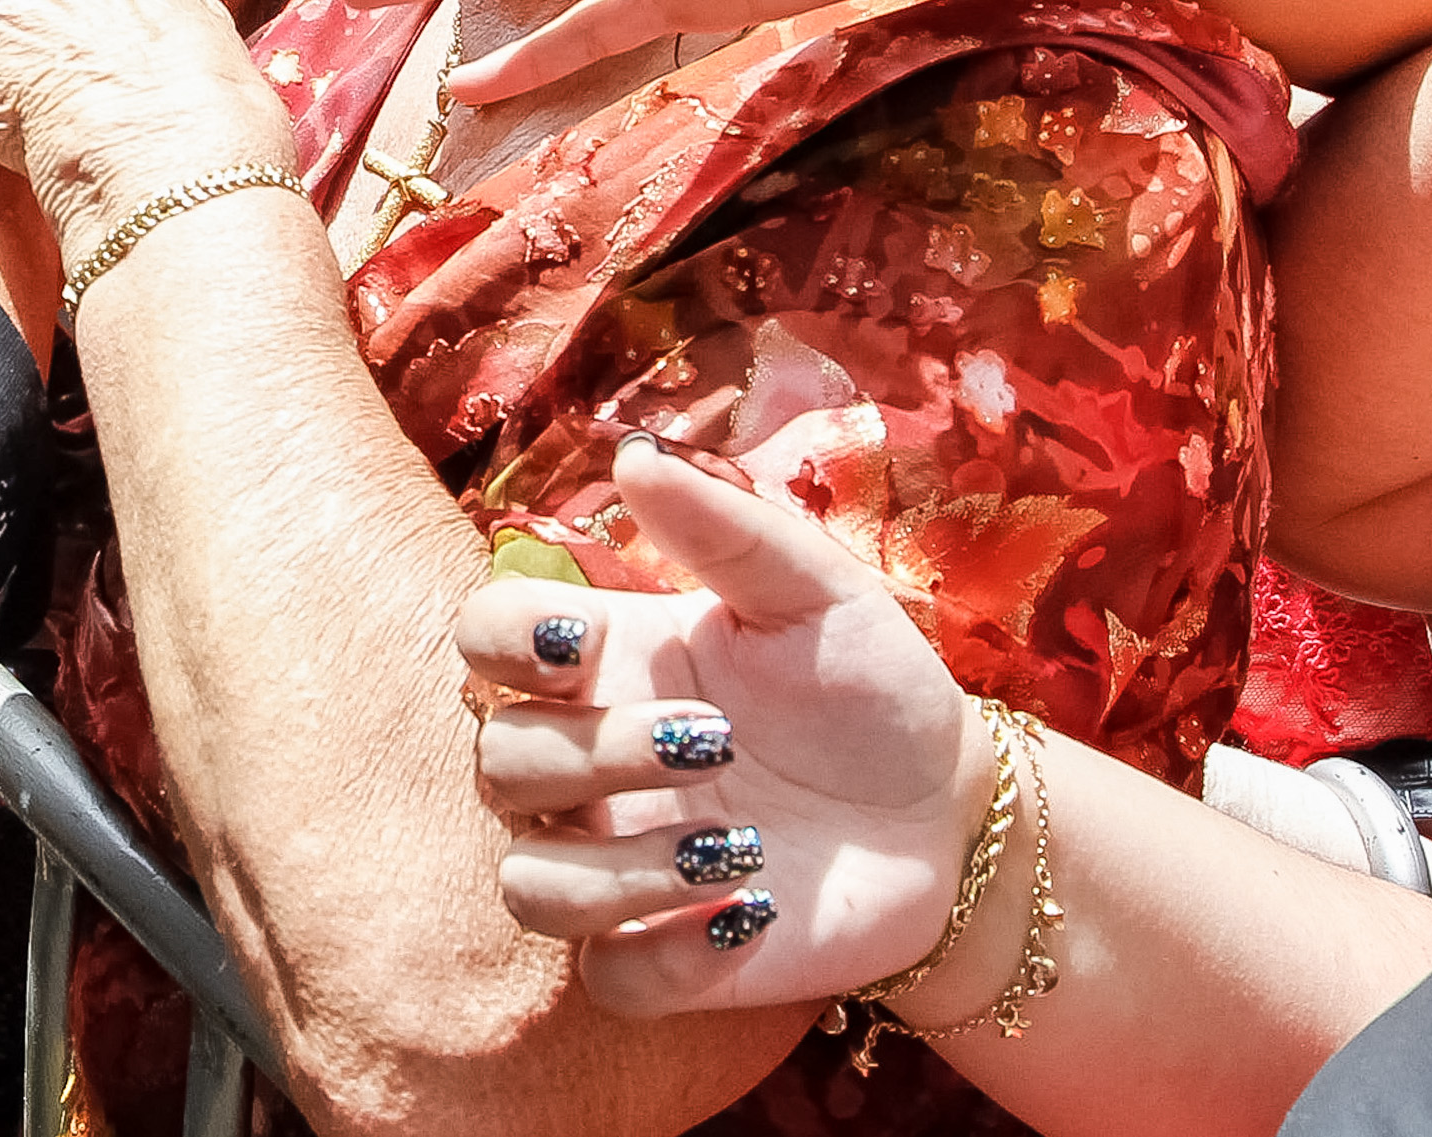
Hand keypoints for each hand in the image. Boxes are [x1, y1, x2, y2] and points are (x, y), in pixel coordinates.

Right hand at [460, 436, 989, 1014]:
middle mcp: (593, 768)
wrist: (946, 809)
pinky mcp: (665, 958)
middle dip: (595, 754)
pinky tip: (750, 913)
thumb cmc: (867, 684)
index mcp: (612, 665)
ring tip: (740, 845)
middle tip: (715, 740)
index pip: (485, 643)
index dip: (500, 640)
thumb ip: (726, 527)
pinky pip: (607, 979)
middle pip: (503, 764)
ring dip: (620, 870)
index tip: (578, 640)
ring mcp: (620, 866)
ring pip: (531, 886)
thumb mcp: (816, 591)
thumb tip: (632, 452)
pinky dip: (665, 955)